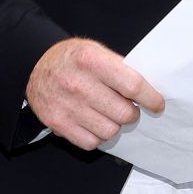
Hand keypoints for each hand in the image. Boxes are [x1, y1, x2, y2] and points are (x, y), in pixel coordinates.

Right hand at [25, 37, 164, 149]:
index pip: (133, 86)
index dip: (150, 98)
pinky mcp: (56, 122)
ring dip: (114, 125)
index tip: (156, 104)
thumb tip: (149, 91)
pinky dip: (97, 136)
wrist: (35, 65)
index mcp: (92, 61)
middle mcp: (78, 84)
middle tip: (127, 107)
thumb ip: (121, 69)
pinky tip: (93, 122)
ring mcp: (66, 106)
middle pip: (124, 113)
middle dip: (132, 112)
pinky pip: (91, 142)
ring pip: (110, 131)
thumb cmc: (73, 59)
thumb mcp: (97, 51)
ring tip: (108, 113)